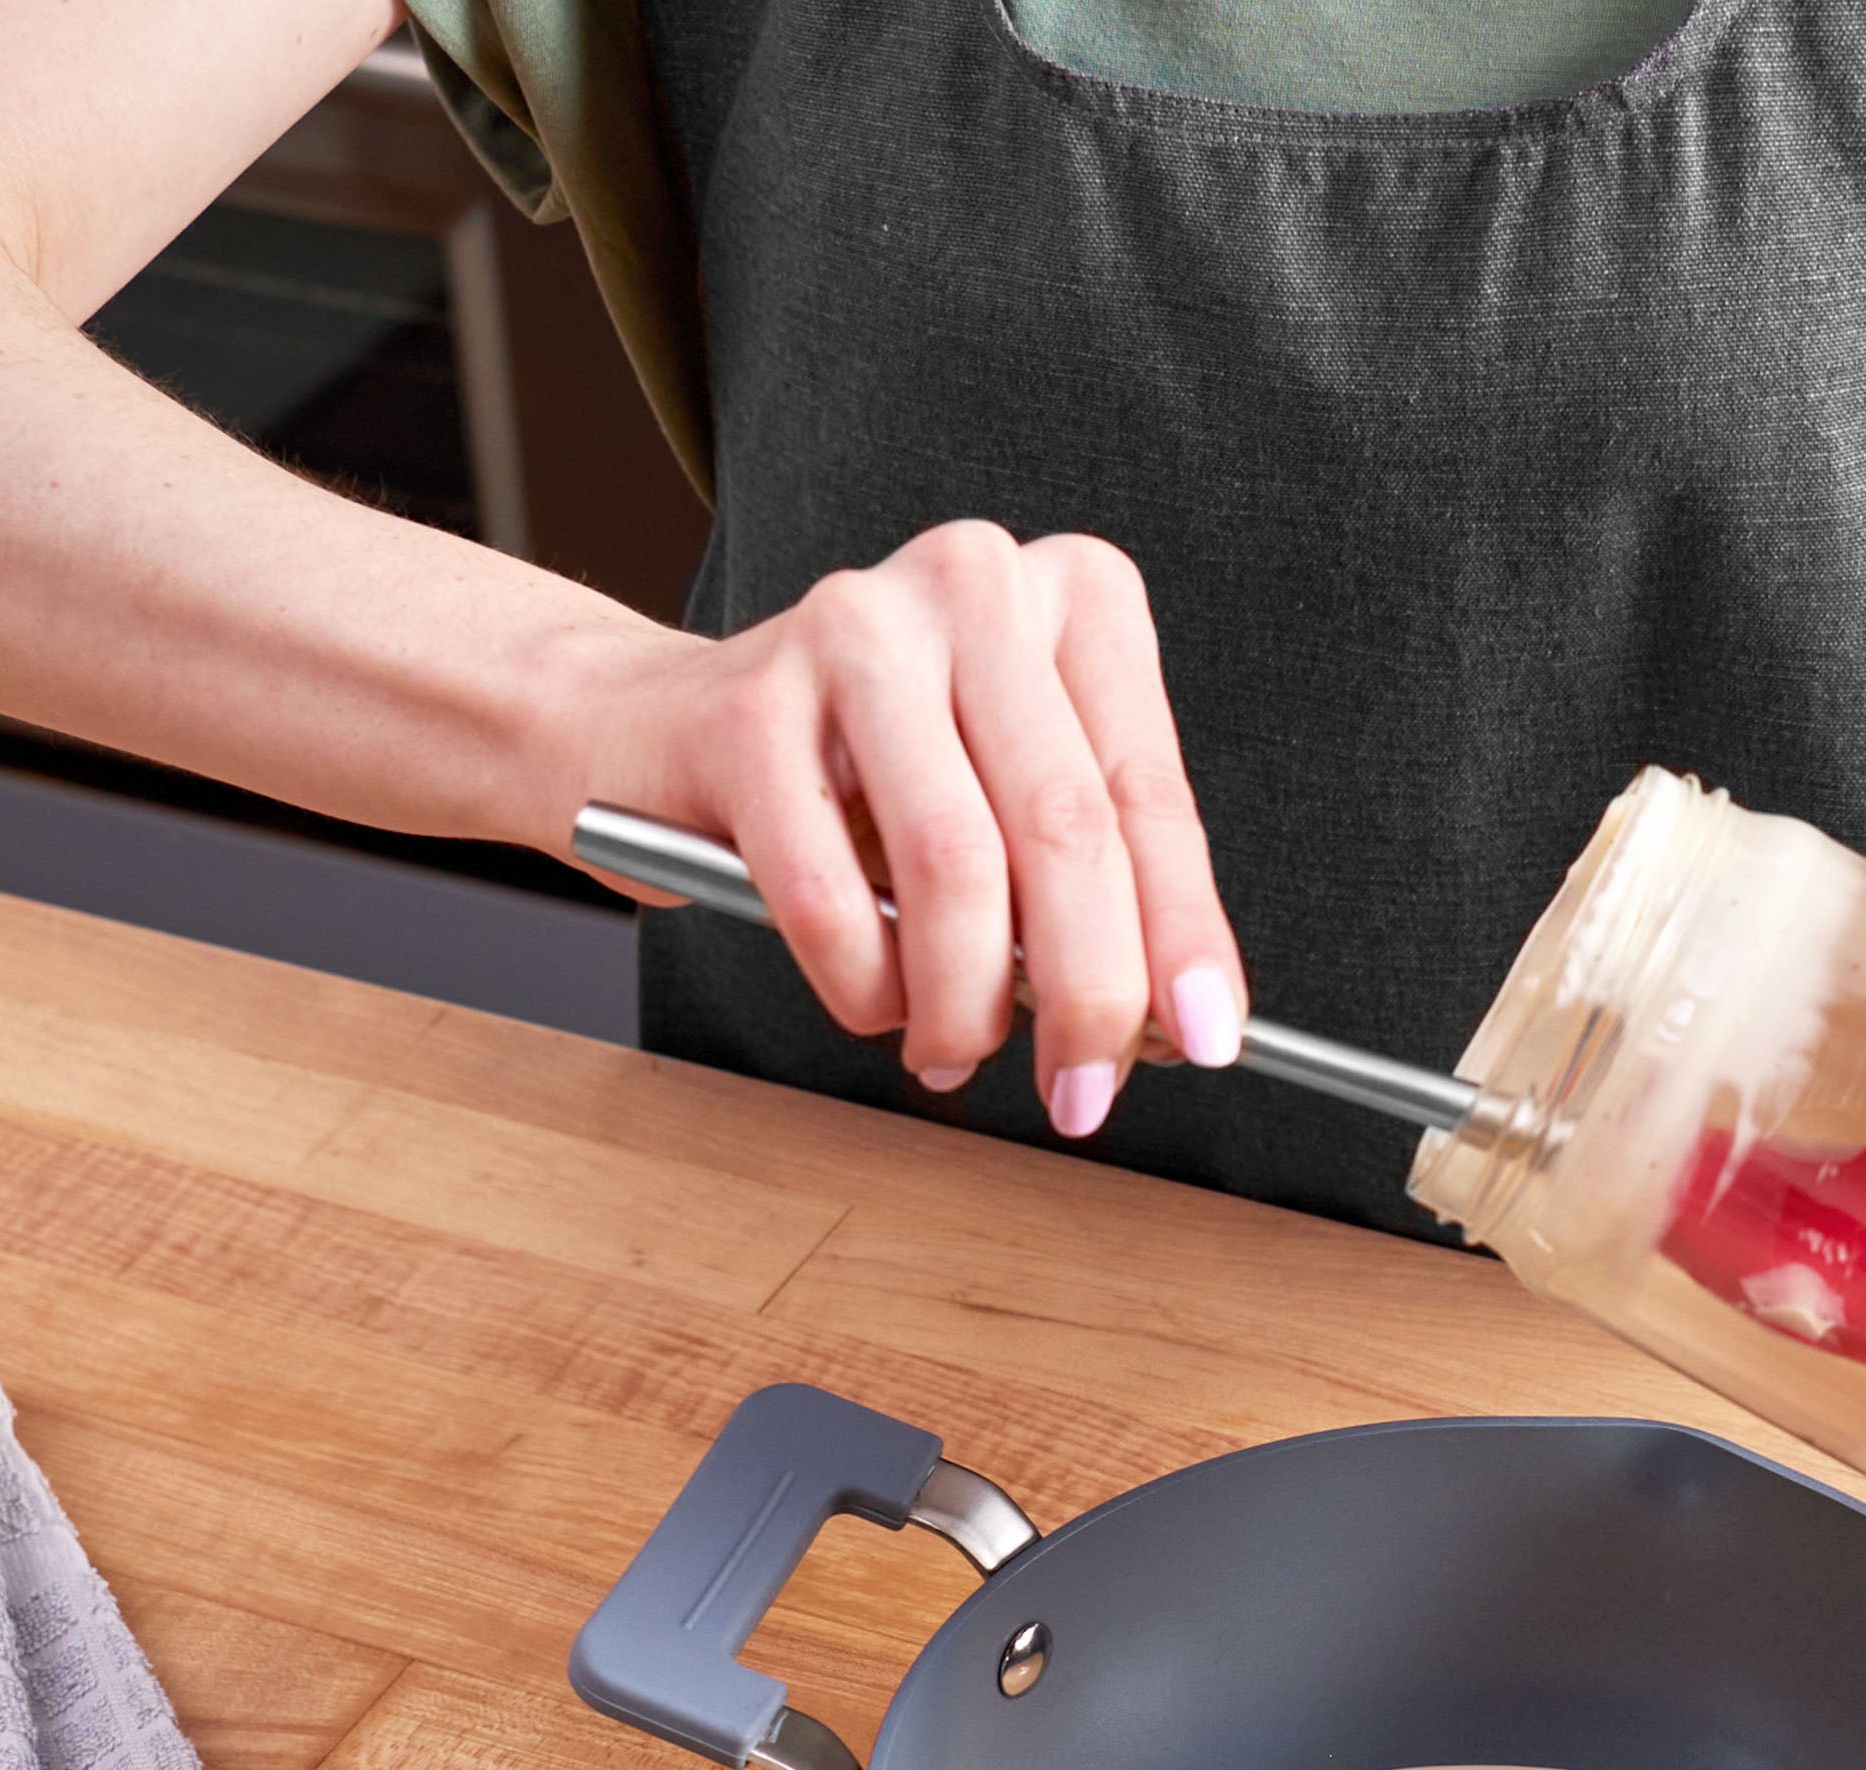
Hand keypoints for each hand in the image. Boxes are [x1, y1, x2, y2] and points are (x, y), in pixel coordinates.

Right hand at [571, 521, 1244, 1130]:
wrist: (658, 729)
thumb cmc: (867, 782)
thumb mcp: (1013, 810)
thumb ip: (1101, 891)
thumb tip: (1180, 1019)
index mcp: (1074, 597)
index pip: (1151, 795)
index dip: (1183, 936)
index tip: (1207, 1039)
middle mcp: (973, 584)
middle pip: (1066, 830)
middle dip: (1087, 992)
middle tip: (1081, 1089)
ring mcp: (854, 631)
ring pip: (955, 866)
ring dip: (966, 1002)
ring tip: (956, 1049)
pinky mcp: (745, 705)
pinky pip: (829, 898)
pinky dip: (864, 986)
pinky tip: (874, 1003)